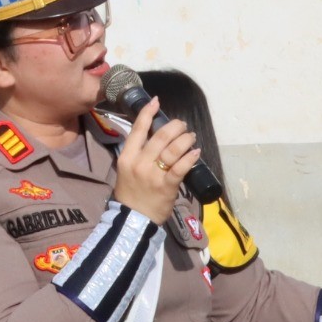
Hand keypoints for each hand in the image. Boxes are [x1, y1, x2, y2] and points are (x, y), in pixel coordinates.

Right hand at [113, 103, 198, 224]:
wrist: (132, 219)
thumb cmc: (130, 194)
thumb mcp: (125, 170)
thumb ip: (137, 154)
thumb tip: (154, 139)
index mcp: (127, 157)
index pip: (137, 130)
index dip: (147, 113)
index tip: (156, 101)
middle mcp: (140, 163)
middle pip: (160, 136)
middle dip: (175, 127)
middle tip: (183, 125)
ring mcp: (153, 174)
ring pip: (172, 149)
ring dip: (185, 139)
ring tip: (191, 137)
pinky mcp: (166, 186)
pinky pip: (180, 168)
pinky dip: (189, 158)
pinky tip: (196, 152)